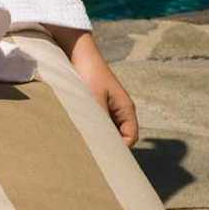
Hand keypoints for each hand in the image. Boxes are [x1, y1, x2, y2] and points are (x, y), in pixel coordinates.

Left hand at [52, 27, 137, 146]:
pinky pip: (97, 121)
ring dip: (98, 135)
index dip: (120, 148)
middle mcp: (120, 110)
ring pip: (107, 129)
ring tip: (84, 144)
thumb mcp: (94, 99)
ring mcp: (108, 107)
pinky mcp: (96, 103)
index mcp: (126, 109)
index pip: (130, 137)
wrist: (78, 53)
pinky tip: (78, 131)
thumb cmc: (89, 74)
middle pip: (120, 135)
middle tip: (92, 154)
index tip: (104, 156)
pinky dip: (91, 127)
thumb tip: (100, 141)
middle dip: (108, 144)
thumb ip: (99, 120)